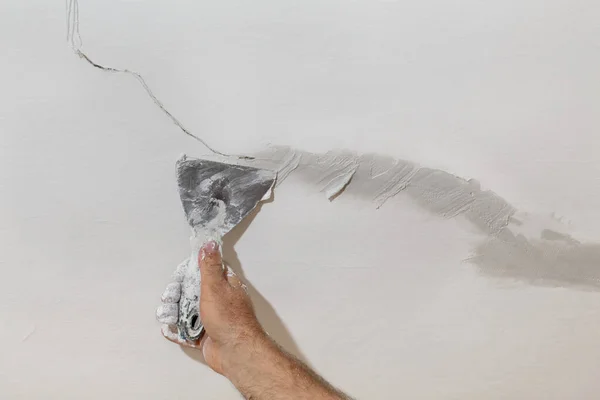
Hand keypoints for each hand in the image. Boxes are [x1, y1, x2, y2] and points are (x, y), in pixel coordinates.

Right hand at [157, 241, 265, 375]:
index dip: (189, 273)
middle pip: (192, 293)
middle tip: (172, 299)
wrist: (235, 351)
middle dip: (178, 296)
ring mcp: (212, 319)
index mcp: (225, 285)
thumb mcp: (216, 286)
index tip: (179, 278)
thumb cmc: (229, 318)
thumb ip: (210, 266)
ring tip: (169, 315)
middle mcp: (219, 300)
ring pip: (188, 312)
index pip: (205, 272)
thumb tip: (209, 243)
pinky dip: (177, 331)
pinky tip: (170, 329)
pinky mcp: (205, 335)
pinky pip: (187, 331)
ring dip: (175, 314)